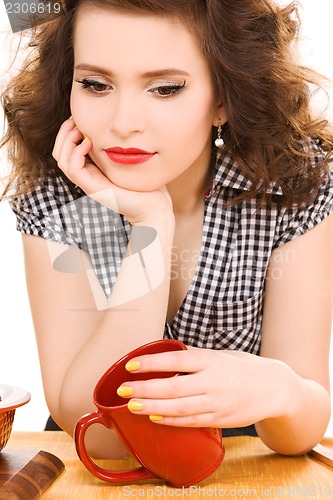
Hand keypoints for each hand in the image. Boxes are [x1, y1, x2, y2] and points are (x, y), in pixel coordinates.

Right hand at [52, 118, 172, 224]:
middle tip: (75, 119)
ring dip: (67, 140)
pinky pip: (73, 169)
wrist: (153, 206)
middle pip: (59, 153)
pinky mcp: (93, 188)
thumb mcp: (128, 158)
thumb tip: (117, 124)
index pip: (67, 149)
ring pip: (62, 160)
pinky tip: (90, 142)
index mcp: (92, 168)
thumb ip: (118, 144)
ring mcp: (88, 183)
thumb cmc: (145, 183)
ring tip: (80, 129)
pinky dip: (77, 152)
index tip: (79, 117)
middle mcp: (86, 176)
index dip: (68, 131)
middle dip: (64, 132)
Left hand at [117, 349, 289, 427]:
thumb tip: (167, 356)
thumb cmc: (243, 367)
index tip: (131, 365)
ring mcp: (216, 402)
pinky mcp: (219, 418)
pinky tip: (155, 418)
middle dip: (145, 389)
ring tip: (132, 406)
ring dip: (152, 408)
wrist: (273, 387)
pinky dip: (171, 420)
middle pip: (172, 388)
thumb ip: (195, 358)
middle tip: (123, 390)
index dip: (151, 363)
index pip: (175, 361)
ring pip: (178, 408)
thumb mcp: (221, 355)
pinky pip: (191, 421)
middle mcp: (212, 382)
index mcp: (211, 360)